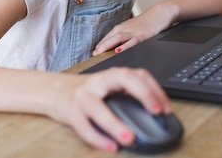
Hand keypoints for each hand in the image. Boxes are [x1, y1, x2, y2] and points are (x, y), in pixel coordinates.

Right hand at [49, 67, 170, 151]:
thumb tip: (156, 114)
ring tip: (130, 139)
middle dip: (143, 93)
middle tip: (156, 111)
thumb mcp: (110, 87)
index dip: (155, 89)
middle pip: (123, 78)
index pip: (138, 75)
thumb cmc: (89, 91)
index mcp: (112, 75)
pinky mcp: (70, 112)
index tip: (166, 108)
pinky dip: (97, 138)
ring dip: (115, 124)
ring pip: (98, 108)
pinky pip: (84, 126)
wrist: (55, 90)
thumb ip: (128, 95)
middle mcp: (99, 82)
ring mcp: (83, 96)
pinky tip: (111, 147)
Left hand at [92, 13, 169, 55]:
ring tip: (99, 53)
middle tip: (93, 55)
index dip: (99, 46)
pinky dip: (124, 46)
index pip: (107, 37)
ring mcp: (134, 32)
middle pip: (109, 38)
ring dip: (107, 46)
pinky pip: (132, 42)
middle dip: (100, 47)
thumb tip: (115, 48)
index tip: (92, 54)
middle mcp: (125, 29)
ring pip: (117, 38)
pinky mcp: (143, 35)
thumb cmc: (147, 22)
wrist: (161, 12)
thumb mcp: (133, 28)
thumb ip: (124, 37)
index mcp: (122, 28)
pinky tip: (118, 51)